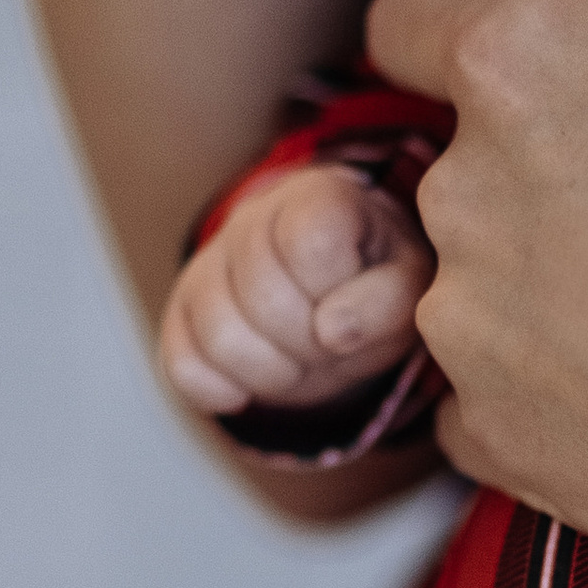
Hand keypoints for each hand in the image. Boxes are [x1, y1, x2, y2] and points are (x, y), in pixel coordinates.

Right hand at [160, 169, 433, 417]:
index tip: (357, 304)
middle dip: (309, 344)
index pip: (308, 243)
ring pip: (219, 336)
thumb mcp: (407, 286)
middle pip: (263, 299)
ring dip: (271, 373)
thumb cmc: (375, 281)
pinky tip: (255, 384)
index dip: (337, 294)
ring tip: (299, 362)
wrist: (334, 287)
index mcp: (317, 196)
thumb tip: (332, 332)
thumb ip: (388, 302)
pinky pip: (182, 366)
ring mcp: (208, 263)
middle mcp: (252, 217)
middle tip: (330, 346)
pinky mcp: (180, 310)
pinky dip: (223, 391)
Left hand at [365, 0, 587, 561]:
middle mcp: (461, 192)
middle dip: (551, 163)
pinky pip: (500, 402)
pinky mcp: (502, 441)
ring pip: (488, 281)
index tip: (536, 57)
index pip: (411, 16)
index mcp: (518, 62)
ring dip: (559, 283)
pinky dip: (561, 396)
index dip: (464, 23)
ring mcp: (471, 329)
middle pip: (471, 157)